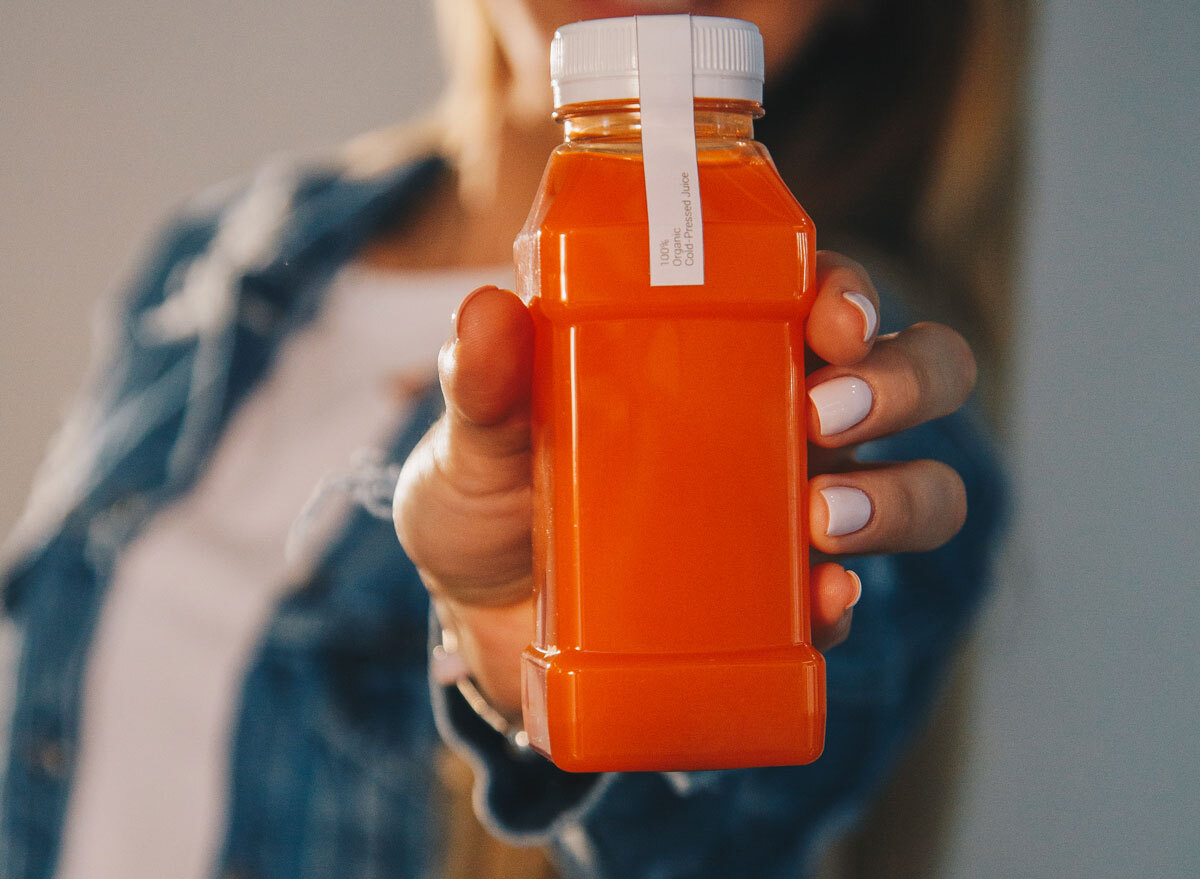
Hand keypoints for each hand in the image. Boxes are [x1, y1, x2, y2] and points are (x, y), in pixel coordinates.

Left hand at [393, 252, 974, 717]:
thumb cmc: (491, 498)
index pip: (821, 295)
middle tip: (829, 411)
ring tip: (826, 517)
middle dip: (901, 382)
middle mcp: (779, 421)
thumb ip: (482, 380)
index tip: (835, 317)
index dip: (853, 294)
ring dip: (899, 496)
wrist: (479, 621)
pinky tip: (824, 597)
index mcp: (722, 350)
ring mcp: (788, 515)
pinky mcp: (776, 605)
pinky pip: (849, 597)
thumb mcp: (477, 436)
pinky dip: (850, 598)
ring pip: (917, 486)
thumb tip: (486, 309)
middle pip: (909, 376)